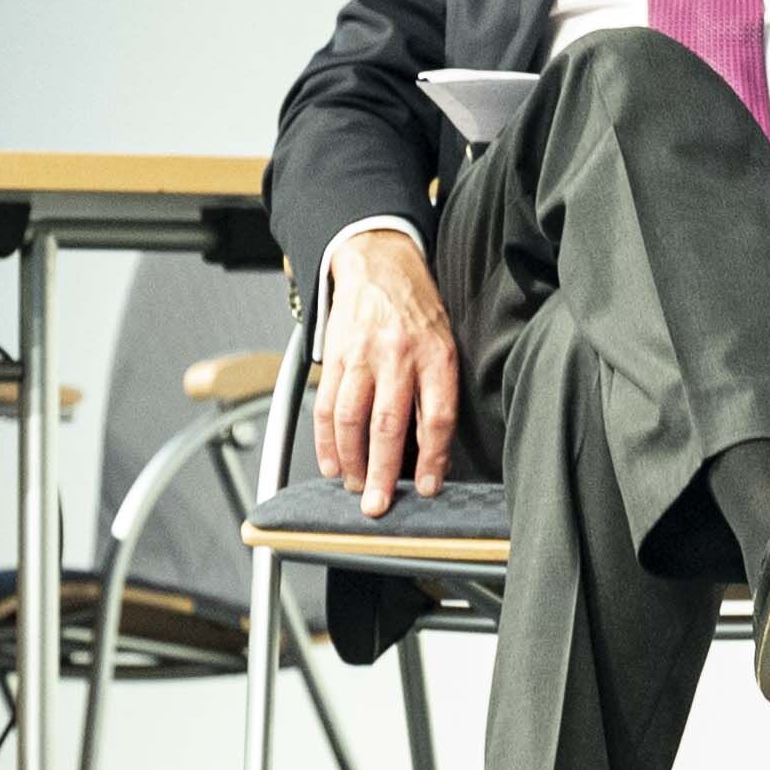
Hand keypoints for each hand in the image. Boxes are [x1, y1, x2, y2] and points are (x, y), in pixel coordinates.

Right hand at [311, 230, 462, 514]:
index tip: (428, 488)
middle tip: (378, 505)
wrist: (379, 264)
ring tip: (354, 487)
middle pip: (389, 424)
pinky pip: (326, 405)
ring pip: (351, 419)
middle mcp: (398, 355)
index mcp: (436, 354)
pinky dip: (326, 440)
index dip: (432, 458)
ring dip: (350, 461)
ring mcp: (362, 355)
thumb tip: (432, 453)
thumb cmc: (417, 312)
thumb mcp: (444, 344)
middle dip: (383, 472)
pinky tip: (331, 462)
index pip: (436, 415)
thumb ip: (437, 393)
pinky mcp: (334, 356)